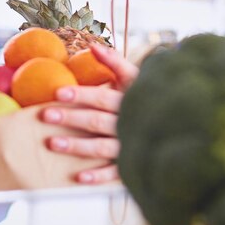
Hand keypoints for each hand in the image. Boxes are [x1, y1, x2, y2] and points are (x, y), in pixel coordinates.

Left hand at [41, 43, 138, 183]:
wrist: (179, 123)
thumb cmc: (149, 99)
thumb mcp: (136, 79)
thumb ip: (115, 62)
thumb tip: (92, 46)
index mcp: (128, 102)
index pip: (101, 97)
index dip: (81, 95)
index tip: (58, 92)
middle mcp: (128, 124)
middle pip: (95, 121)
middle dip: (70, 118)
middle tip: (45, 115)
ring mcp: (130, 146)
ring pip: (101, 147)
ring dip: (76, 146)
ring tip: (52, 144)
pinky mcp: (132, 165)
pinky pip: (114, 173)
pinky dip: (98, 177)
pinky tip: (79, 178)